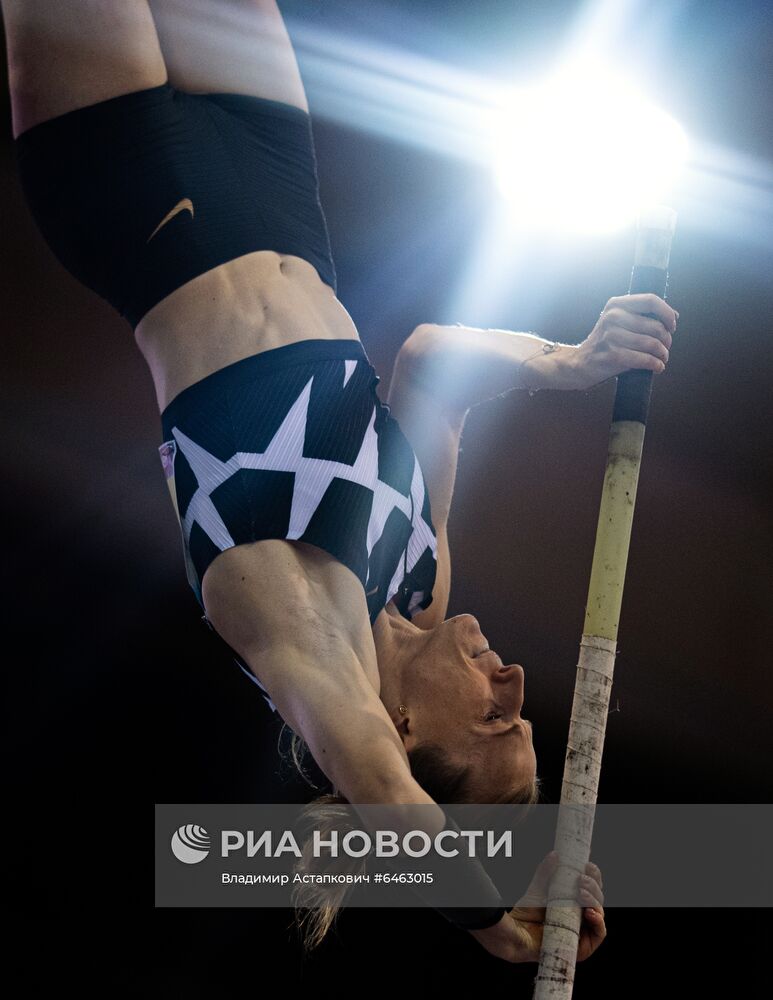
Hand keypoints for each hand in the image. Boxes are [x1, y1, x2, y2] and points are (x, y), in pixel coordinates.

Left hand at [467, 853, 605, 962]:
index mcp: (573, 901)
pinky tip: (590, 912)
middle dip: (593, 886)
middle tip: (581, 879)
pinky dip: (598, 921)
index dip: (593, 876)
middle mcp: (581, 916)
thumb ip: (546, 872)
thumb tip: (555, 854)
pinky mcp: (582, 947)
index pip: (591, 887)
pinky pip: (598, 934)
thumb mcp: (538, 889)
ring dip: (594, 899)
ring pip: (599, 913)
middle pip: (598, 898)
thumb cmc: (526, 914)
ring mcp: (582, 931)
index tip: (587, 865)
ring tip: (582, 891)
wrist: (515, 933)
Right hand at [573, 293, 677, 390]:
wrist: (579, 363)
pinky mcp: (612, 355)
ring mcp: (611, 336)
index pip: (651, 300)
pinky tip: (657, 367)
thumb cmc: (605, 343)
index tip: (672, 326)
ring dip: (663, 354)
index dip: (667, 313)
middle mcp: (613, 317)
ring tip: (662, 359)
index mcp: (616, 304)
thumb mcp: (617, 322)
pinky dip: (656, 365)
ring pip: (652, 344)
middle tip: (665, 348)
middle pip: (656, 326)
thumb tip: (674, 315)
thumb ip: (642, 316)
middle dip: (667, 340)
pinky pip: (644, 359)